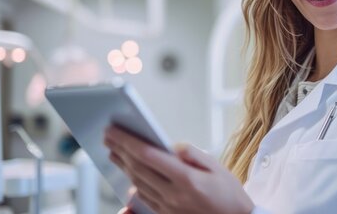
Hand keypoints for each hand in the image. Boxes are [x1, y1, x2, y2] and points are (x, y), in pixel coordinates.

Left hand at [104, 125, 253, 213]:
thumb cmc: (229, 194)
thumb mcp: (217, 167)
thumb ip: (192, 153)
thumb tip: (171, 146)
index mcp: (186, 179)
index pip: (148, 155)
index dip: (127, 141)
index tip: (114, 130)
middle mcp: (173, 195)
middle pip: (137, 169)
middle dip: (119, 150)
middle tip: (107, 136)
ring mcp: (168, 208)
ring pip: (137, 183)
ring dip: (122, 166)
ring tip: (113, 151)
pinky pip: (144, 197)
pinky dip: (133, 182)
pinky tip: (129, 173)